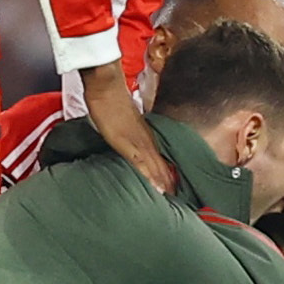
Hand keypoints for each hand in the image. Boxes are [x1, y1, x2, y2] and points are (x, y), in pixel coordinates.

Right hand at [81, 60, 175, 193]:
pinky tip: (155, 188)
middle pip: (162, 164)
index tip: (174, 186)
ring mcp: (138, 141)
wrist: (106, 86)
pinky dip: (149, 176)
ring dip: (163, 181)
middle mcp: (146, 139)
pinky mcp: (127, 143)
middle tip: (177, 197)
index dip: (167, 172)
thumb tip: (128, 137)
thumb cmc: (111, 100)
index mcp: (145, 134)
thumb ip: (129, 130)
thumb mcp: (123, 119)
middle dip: (169, 181)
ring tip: (171, 197)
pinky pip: (140, 163)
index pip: (161, 157)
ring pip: (156, 166)